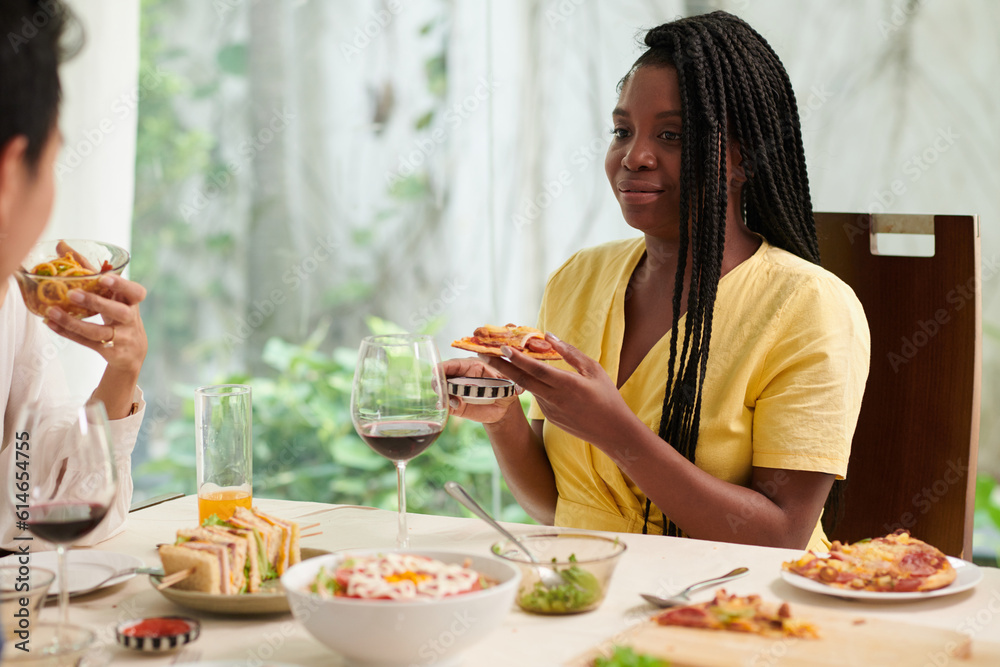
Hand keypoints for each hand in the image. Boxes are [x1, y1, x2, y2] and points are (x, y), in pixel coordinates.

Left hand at [43, 273, 147, 375]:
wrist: (132, 351)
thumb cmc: (118, 314)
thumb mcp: (111, 294)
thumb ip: (89, 269)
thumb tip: (62, 245)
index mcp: (131, 301)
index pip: (136, 292)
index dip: (122, 285)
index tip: (104, 278)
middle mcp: (130, 319)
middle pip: (119, 311)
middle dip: (96, 303)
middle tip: (72, 294)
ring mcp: (122, 337)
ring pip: (99, 331)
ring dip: (74, 323)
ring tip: (53, 312)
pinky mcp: (110, 351)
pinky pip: (88, 343)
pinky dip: (68, 333)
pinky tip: (51, 324)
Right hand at [443, 357, 522, 423]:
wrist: (504, 407)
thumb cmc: (507, 388)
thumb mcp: (510, 382)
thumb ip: (509, 379)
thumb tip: (517, 385)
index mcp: (473, 366)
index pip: (455, 363)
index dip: (444, 366)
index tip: (437, 371)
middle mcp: (461, 376)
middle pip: (443, 375)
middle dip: (439, 381)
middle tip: (441, 389)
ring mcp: (457, 391)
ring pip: (442, 389)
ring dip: (442, 395)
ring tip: (450, 402)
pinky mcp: (456, 405)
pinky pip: (446, 404)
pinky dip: (445, 406)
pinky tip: (448, 407)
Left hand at [481, 334, 635, 449]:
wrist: (612, 432)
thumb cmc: (607, 396)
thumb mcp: (593, 369)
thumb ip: (570, 352)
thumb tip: (549, 336)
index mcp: (567, 385)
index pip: (536, 370)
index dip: (517, 358)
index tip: (501, 347)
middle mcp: (554, 399)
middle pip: (521, 380)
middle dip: (500, 365)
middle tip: (481, 352)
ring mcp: (550, 410)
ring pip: (528, 388)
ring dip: (512, 373)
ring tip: (498, 357)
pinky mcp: (550, 417)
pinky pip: (537, 396)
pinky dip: (528, 384)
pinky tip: (522, 373)